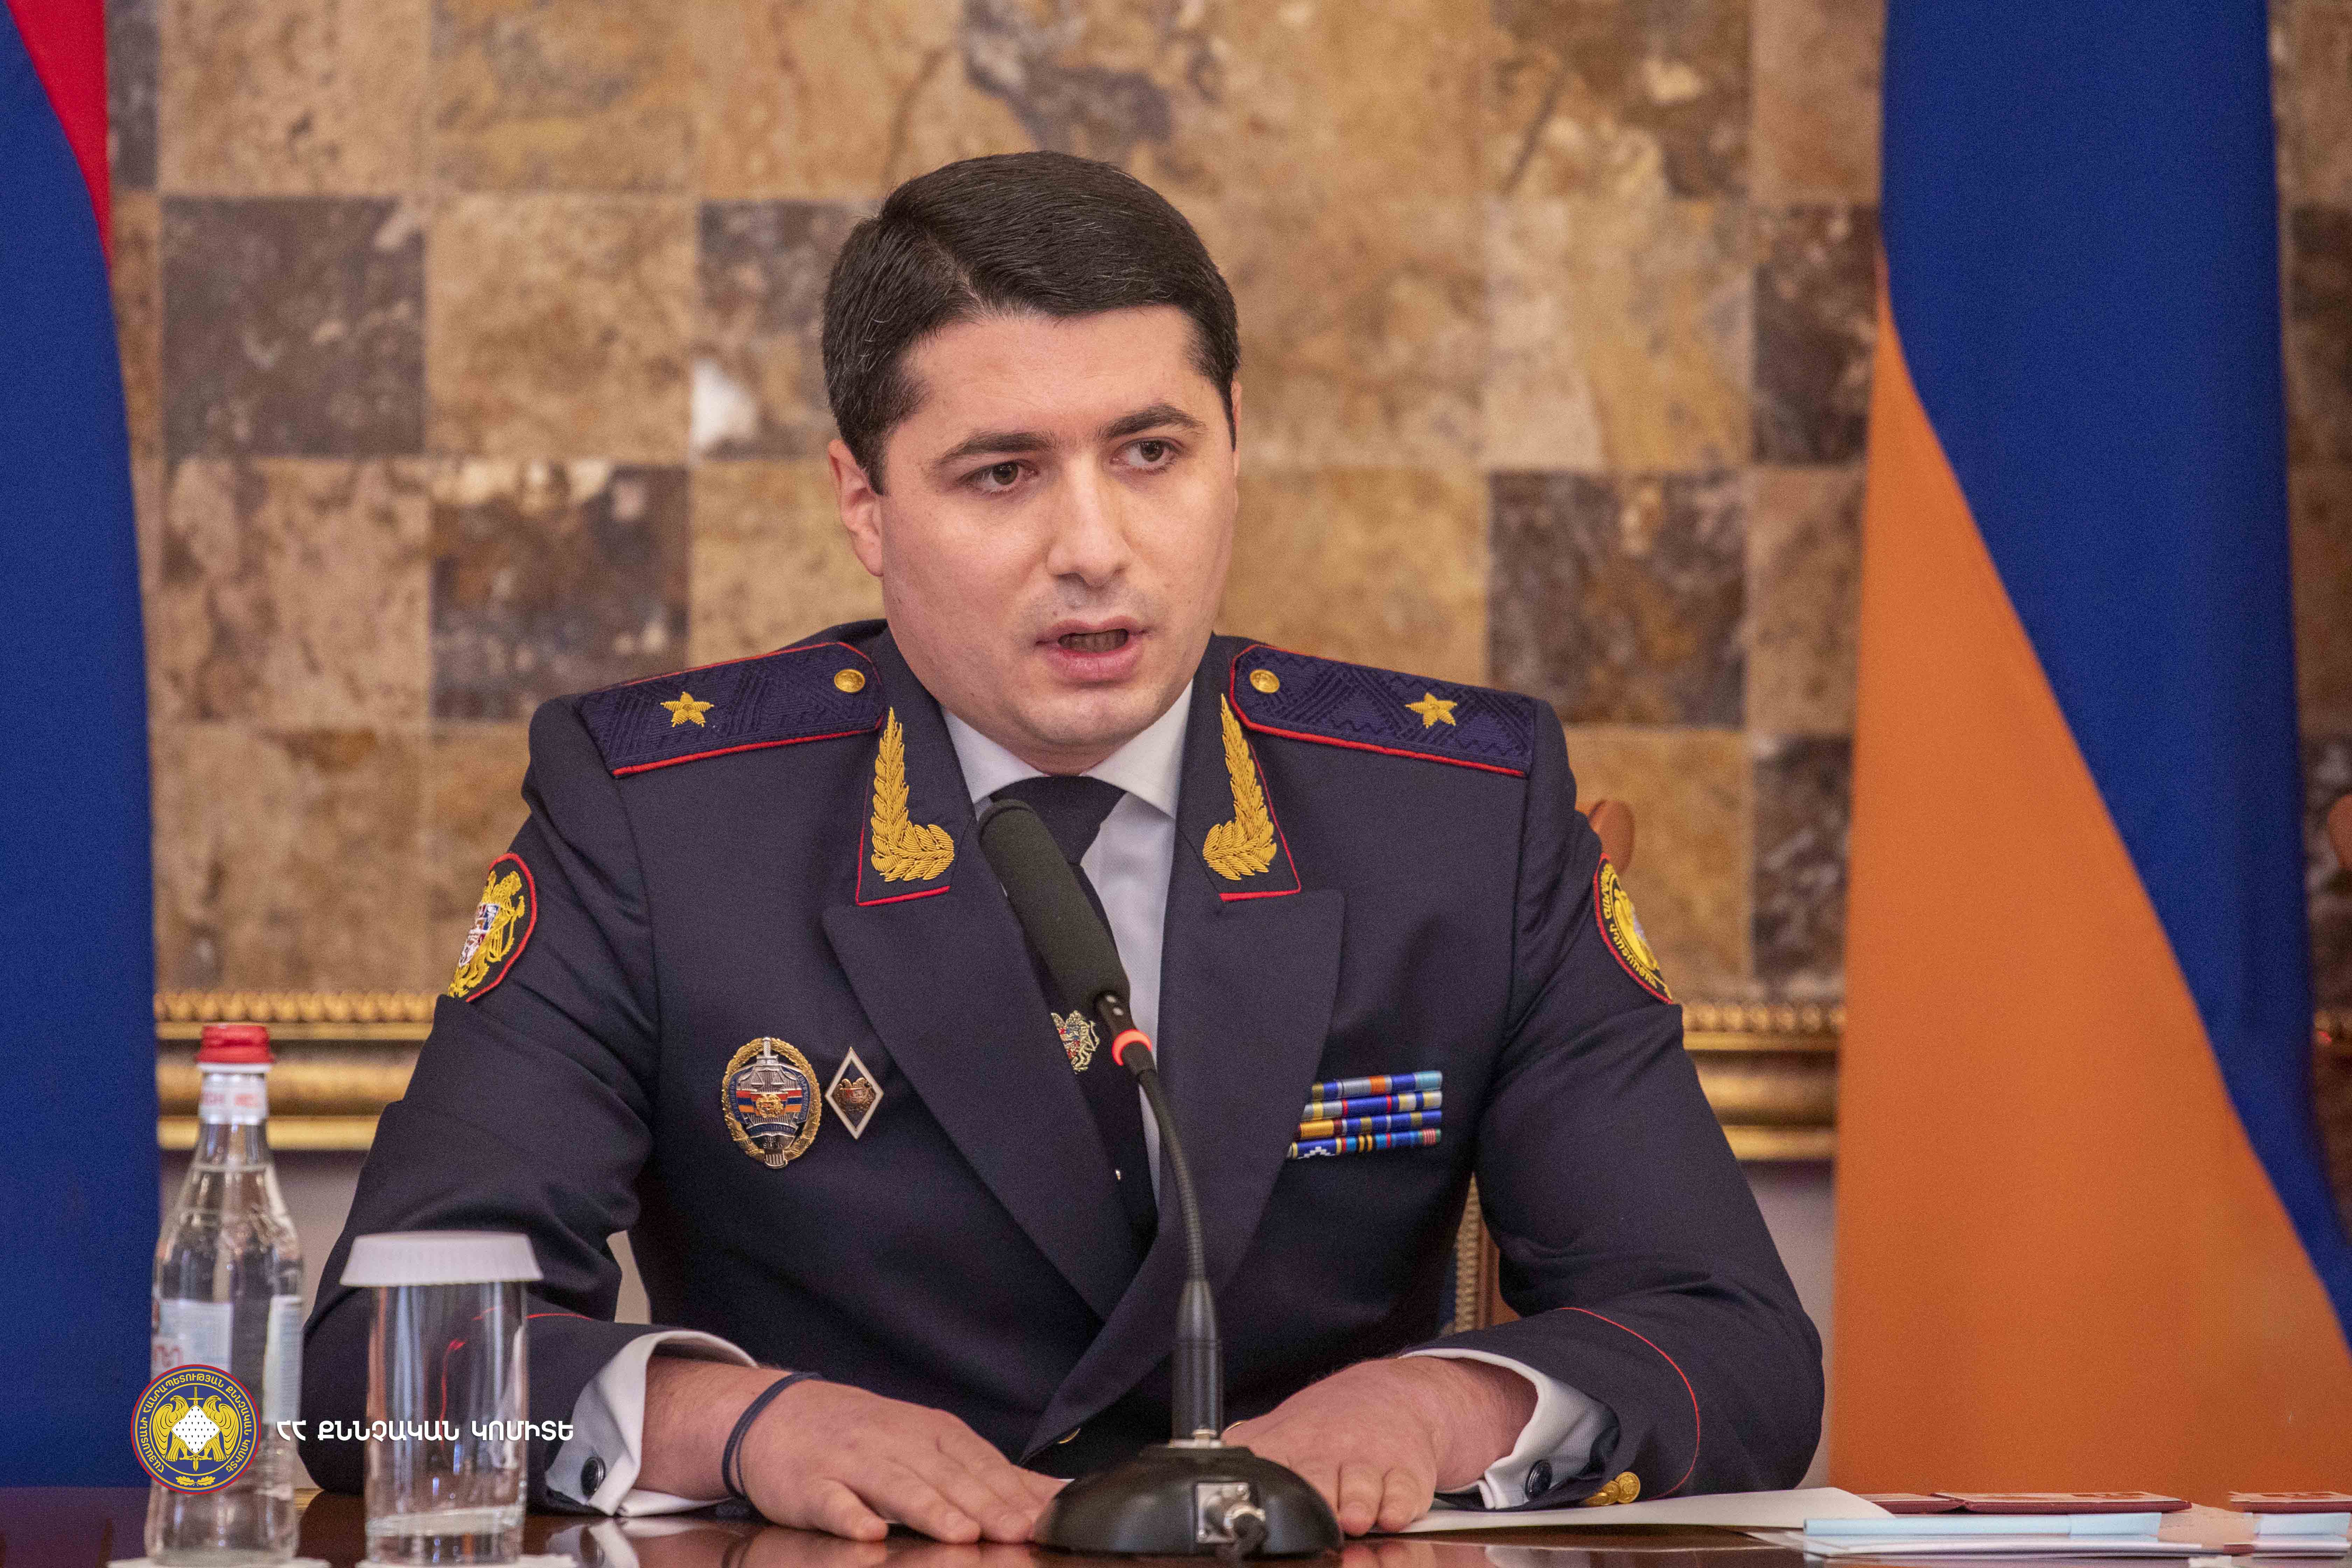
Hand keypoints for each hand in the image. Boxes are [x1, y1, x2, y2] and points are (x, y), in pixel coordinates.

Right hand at [642, 1359, 1062, 1541]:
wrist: (779, 1414)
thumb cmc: (867, 1437)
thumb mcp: (926, 1443)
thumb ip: (984, 1472)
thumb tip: (1051, 1495)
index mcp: (928, 1432)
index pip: (978, 1462)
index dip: (1012, 1491)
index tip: (1044, 1518)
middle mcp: (894, 1442)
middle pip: (946, 1476)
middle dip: (985, 1505)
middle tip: (1017, 1530)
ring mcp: (850, 1462)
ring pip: (895, 1487)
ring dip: (930, 1510)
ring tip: (960, 1533)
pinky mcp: (810, 1485)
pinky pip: (832, 1502)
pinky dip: (851, 1516)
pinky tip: (869, 1531)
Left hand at [1223, 1357, 1534, 1534]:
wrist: (1389, 1394)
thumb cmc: (1327, 1424)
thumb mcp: (1279, 1428)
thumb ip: (1246, 1449)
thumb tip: (1206, 1470)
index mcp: (1291, 1447)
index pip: (1271, 1473)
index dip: (1268, 1495)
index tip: (1258, 1513)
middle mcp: (1330, 1454)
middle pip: (1317, 1487)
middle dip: (1317, 1506)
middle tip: (1320, 1517)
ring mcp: (1371, 1464)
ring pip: (1363, 1493)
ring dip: (1359, 1507)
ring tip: (1354, 1517)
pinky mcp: (1408, 1473)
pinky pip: (1405, 1496)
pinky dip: (1399, 1507)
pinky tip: (1391, 1512)